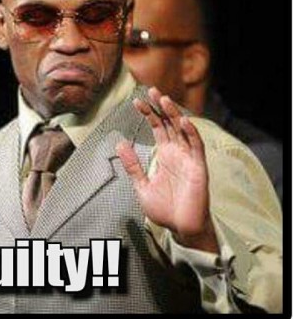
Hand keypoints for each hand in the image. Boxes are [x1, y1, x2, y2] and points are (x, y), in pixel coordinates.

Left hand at [116, 87, 217, 252]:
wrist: (181, 228)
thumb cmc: (164, 209)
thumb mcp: (141, 185)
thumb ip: (132, 164)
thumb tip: (119, 143)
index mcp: (164, 155)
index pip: (157, 128)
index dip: (148, 114)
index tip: (135, 102)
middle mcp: (177, 153)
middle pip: (169, 123)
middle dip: (161, 107)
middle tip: (151, 90)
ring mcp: (189, 159)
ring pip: (183, 130)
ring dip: (175, 114)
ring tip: (164, 99)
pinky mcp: (198, 168)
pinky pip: (196, 147)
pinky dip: (190, 133)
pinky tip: (183, 121)